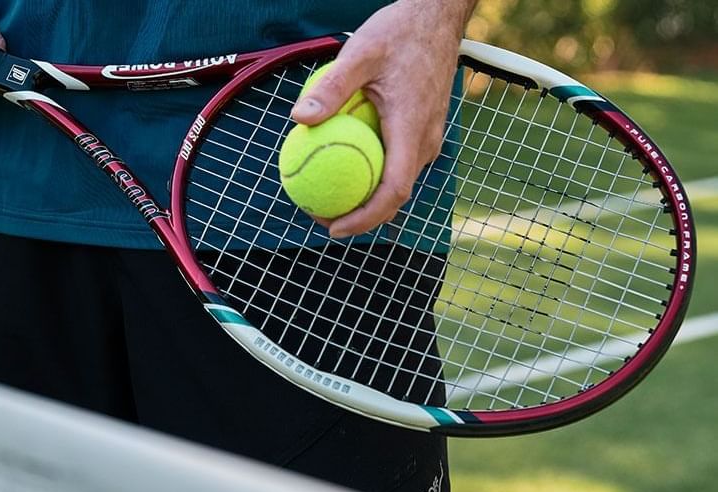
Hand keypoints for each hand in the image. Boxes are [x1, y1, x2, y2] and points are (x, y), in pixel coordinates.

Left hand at [292, 0, 476, 237]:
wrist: (435, 17)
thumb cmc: (399, 32)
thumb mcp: (360, 53)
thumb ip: (332, 87)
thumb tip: (299, 118)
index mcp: (412, 128)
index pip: (393, 190)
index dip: (365, 217)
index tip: (334, 227)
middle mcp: (426, 139)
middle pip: (395, 195)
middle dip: (360, 215)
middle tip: (320, 217)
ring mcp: (428, 136)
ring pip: (398, 180)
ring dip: (367, 197)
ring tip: (329, 197)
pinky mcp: (424, 129)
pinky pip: (398, 161)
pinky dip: (373, 173)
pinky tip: (344, 163)